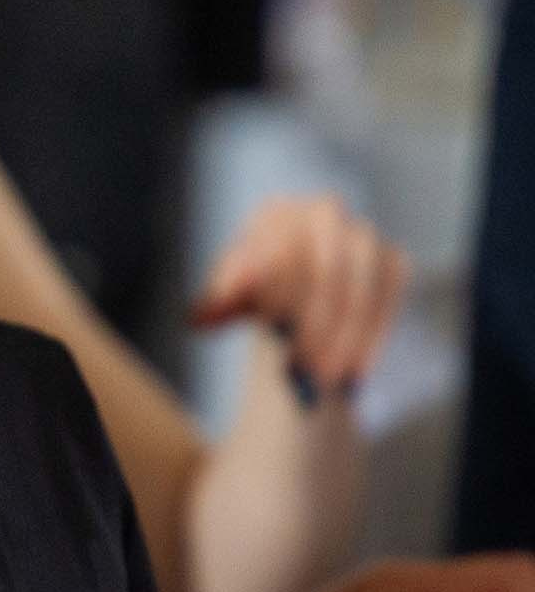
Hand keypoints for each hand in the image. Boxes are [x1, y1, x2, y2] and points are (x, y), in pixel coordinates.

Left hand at [188, 195, 410, 398]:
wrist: (291, 300)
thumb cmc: (251, 295)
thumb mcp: (226, 300)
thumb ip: (215, 306)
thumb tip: (200, 320)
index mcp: (276, 215)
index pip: (281, 247)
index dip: (276, 288)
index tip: (270, 326)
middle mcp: (323, 214)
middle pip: (325, 267)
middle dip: (315, 320)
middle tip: (302, 366)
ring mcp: (363, 235)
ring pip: (359, 285)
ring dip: (343, 335)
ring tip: (324, 377)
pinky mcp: (391, 262)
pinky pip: (387, 299)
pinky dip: (371, 337)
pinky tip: (354, 371)